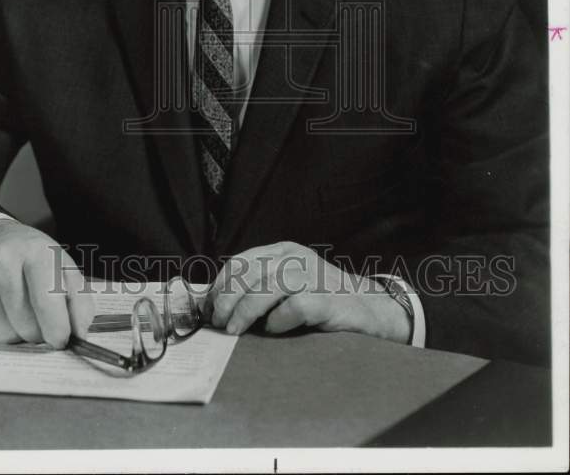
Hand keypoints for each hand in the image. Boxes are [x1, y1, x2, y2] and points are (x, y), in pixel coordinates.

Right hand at [0, 219, 95, 346]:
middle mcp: (2, 260)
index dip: (58, 328)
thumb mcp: (60, 264)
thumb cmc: (28, 256)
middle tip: (40, 321)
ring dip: (17, 334)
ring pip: (5, 334)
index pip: (48, 300)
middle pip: (27, 324)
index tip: (62, 339)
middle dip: (38, 333)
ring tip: (18, 312)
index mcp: (35, 250)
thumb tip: (81, 331)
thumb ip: (78, 297)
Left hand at [206, 241, 410, 343]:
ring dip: (244, 311)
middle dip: (226, 298)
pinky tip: (273, 329)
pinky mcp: (325, 299)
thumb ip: (260, 286)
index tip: (208, 307)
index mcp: (283, 251)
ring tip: (234, 329)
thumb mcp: (290, 283)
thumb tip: (219, 305)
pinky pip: (293, 307)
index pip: (241, 262)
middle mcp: (296, 258)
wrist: (371, 309)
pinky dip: (277, 320)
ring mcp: (312, 276)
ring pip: (266, 287)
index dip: (220, 285)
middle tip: (217, 321)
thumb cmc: (323, 300)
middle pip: (249, 272)